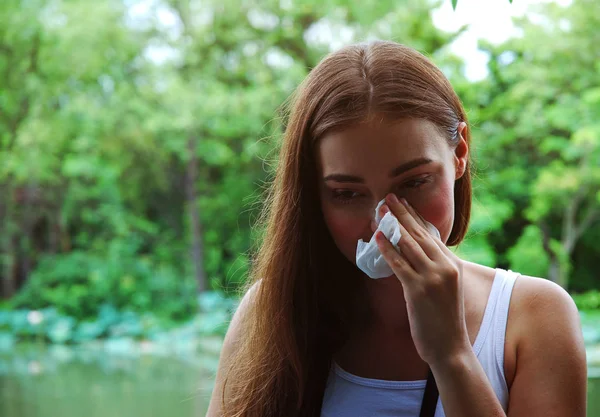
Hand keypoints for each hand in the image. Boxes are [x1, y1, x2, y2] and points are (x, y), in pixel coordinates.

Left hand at [375, 193, 470, 366]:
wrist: (451, 347)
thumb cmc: (445, 321)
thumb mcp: (445, 289)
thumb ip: (434, 270)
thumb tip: (415, 256)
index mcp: (452, 265)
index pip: (430, 234)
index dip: (414, 216)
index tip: (402, 203)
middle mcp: (444, 267)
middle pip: (419, 234)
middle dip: (402, 214)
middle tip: (387, 198)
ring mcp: (432, 278)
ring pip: (409, 245)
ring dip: (392, 226)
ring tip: (380, 211)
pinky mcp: (419, 290)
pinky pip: (400, 264)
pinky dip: (387, 249)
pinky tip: (377, 237)